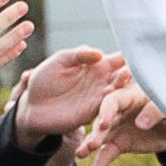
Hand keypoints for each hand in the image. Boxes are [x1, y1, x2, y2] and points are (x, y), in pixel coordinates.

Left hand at [14, 44, 129, 146]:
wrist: (32, 105)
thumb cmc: (45, 79)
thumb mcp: (61, 60)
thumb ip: (79, 55)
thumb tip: (99, 53)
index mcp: (98, 65)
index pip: (118, 58)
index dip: (128, 54)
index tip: (133, 52)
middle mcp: (103, 81)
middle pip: (123, 76)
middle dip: (127, 74)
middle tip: (127, 72)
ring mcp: (99, 98)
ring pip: (117, 93)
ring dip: (120, 89)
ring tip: (120, 83)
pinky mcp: (92, 114)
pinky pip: (105, 110)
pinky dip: (109, 106)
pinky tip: (108, 99)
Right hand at [83, 78, 165, 165]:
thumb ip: (155, 111)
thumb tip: (140, 124)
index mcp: (129, 95)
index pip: (113, 100)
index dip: (107, 111)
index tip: (104, 124)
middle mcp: (118, 111)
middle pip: (103, 120)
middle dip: (96, 132)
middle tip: (91, 144)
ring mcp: (117, 128)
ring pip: (101, 137)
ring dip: (90, 145)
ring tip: (80, 155)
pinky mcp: (120, 144)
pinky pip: (108, 153)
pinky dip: (101, 162)